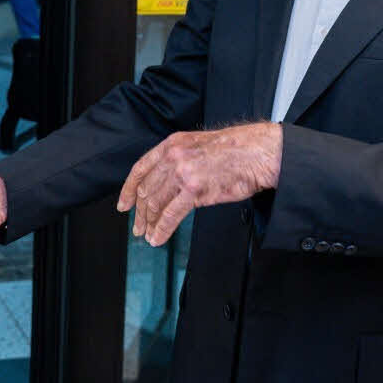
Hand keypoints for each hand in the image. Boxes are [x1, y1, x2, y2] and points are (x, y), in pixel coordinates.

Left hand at [117, 123, 282, 245]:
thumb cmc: (236, 150)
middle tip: (137, 227)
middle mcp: (173, 156)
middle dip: (140, 213)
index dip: (128, 189)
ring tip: (148, 235)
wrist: (258, 153)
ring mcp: (183, 172)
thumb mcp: (198, 145)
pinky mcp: (195, 190)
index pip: (140, 168)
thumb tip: (166, 183)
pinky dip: (161, 229)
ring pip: (156, 203)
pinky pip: (170, 215)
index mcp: (172, 144)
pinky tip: (157, 238)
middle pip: (147, 190)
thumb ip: (179, 160)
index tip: (124, 204)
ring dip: (149, 223)